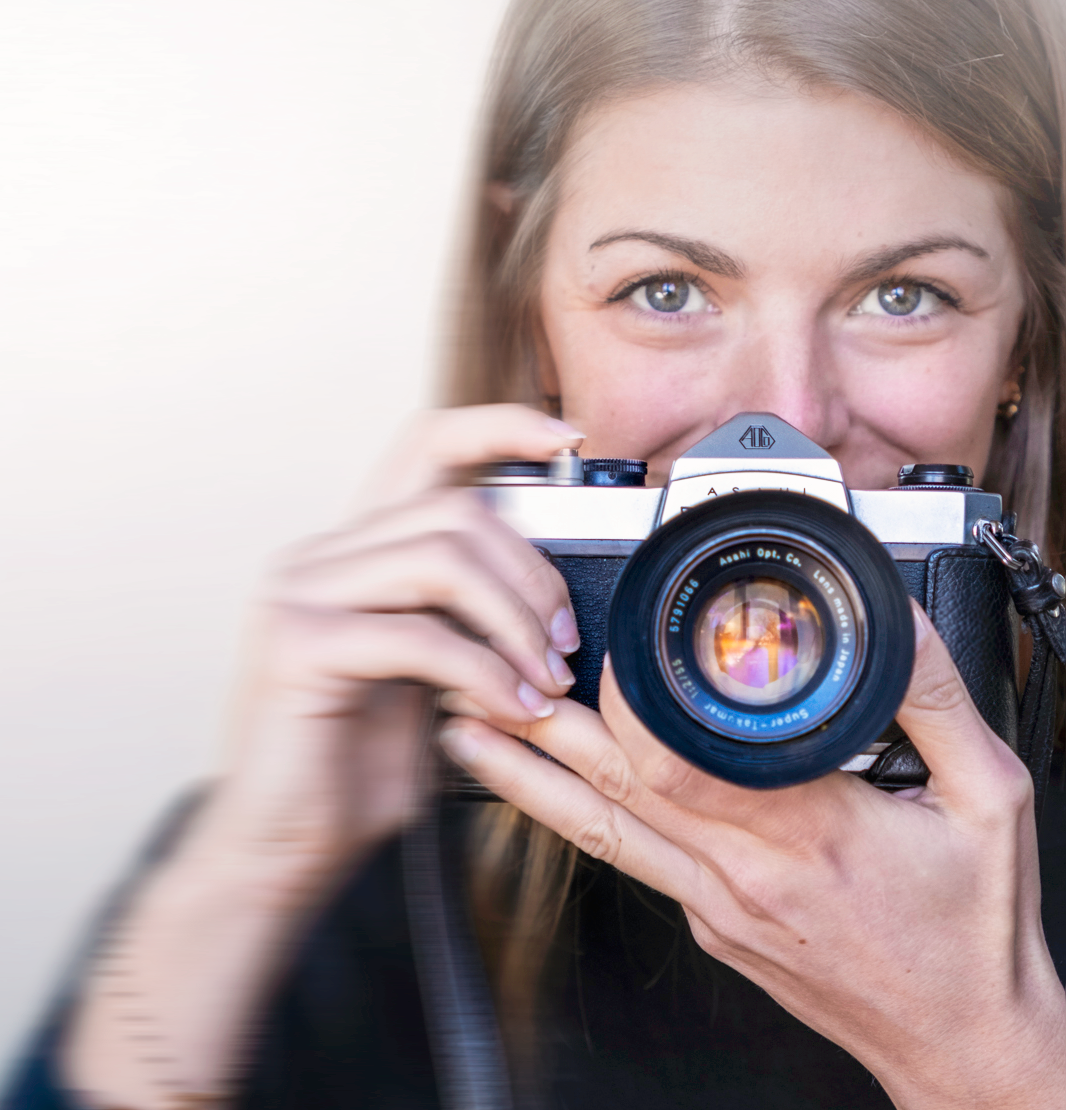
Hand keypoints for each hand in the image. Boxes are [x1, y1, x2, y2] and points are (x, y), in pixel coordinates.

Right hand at [194, 403, 587, 893]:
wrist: (281, 852)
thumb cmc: (360, 766)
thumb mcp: (431, 671)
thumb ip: (468, 613)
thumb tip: (554, 589)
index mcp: (354, 548)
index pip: (428, 443)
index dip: (501, 426)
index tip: (570, 438)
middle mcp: (319, 554)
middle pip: (457, 508)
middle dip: (532, 573)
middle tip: (564, 643)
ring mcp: (298, 592)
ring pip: (443, 557)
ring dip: (515, 621)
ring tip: (545, 680)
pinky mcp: (297, 645)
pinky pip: (420, 634)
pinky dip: (485, 673)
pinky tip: (514, 710)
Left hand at [440, 602, 1065, 1109]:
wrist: (963, 1044)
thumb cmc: (975, 931)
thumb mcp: (994, 797)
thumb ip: (940, 702)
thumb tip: (900, 624)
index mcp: (810, 833)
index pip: (681, 763)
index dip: (621, 705)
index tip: (589, 648)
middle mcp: (746, 875)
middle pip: (615, 790)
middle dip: (537, 728)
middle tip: (476, 671)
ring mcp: (719, 910)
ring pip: (603, 831)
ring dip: (529, 778)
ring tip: (467, 729)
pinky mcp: (713, 928)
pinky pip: (634, 860)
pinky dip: (580, 815)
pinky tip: (550, 786)